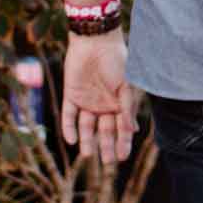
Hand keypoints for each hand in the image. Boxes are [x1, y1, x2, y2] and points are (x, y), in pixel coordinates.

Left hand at [61, 30, 138, 164]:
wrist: (95, 41)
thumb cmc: (116, 61)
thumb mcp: (126, 85)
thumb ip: (127, 107)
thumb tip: (133, 131)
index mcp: (119, 103)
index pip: (121, 128)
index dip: (123, 142)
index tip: (123, 157)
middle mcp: (103, 105)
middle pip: (104, 130)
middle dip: (106, 145)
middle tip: (107, 162)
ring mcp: (86, 102)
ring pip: (86, 127)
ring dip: (87, 140)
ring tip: (87, 154)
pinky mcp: (71, 96)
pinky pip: (69, 116)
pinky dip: (69, 128)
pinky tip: (71, 140)